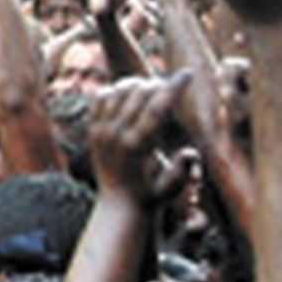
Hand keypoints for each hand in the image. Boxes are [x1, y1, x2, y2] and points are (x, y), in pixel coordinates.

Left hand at [87, 77, 178, 203]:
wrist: (118, 207)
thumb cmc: (153, 197)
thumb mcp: (173, 188)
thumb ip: (183, 170)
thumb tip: (189, 152)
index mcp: (136, 146)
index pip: (157, 106)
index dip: (174, 86)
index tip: (187, 73)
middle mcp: (114, 135)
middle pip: (138, 92)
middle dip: (158, 84)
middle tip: (170, 89)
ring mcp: (100, 132)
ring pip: (117, 91)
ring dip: (137, 85)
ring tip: (151, 91)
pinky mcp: (92, 131)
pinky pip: (100, 98)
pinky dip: (115, 90)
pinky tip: (129, 96)